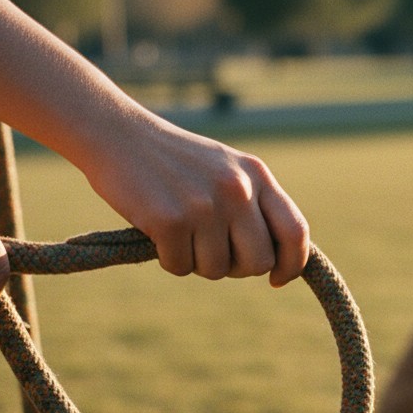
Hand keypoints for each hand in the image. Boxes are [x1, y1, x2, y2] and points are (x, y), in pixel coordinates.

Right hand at [80, 112, 309, 287]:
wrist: (118, 134)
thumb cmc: (174, 160)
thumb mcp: (226, 168)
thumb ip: (254, 204)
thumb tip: (276, 260)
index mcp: (256, 175)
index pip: (295, 231)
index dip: (291, 264)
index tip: (276, 279)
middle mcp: (237, 189)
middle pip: (258, 262)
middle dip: (235, 267)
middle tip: (210, 250)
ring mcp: (205, 205)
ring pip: (217, 270)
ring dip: (196, 262)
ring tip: (180, 232)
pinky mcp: (171, 220)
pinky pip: (180, 267)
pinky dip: (168, 259)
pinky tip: (157, 232)